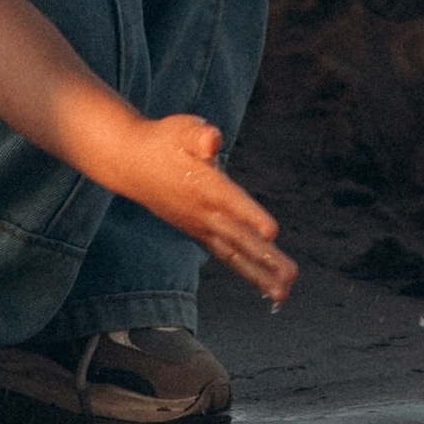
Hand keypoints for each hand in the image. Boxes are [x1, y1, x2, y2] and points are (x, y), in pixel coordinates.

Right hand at [123, 113, 295, 303]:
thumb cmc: (163, 141)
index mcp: (205, 185)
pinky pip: (226, 255)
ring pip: (233, 254)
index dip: (251, 215)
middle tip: (291, 278)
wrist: (131, 163)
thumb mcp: (181, 129)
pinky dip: (245, 270)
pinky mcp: (199, 232)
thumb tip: (213, 140)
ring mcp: (200, 226)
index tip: (272, 232)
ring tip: (284, 295)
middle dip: (266, 258)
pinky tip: (264, 286)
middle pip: (238, 238)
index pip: (231, 202)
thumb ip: (199, 135)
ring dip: (259, 274)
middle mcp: (204, 212)